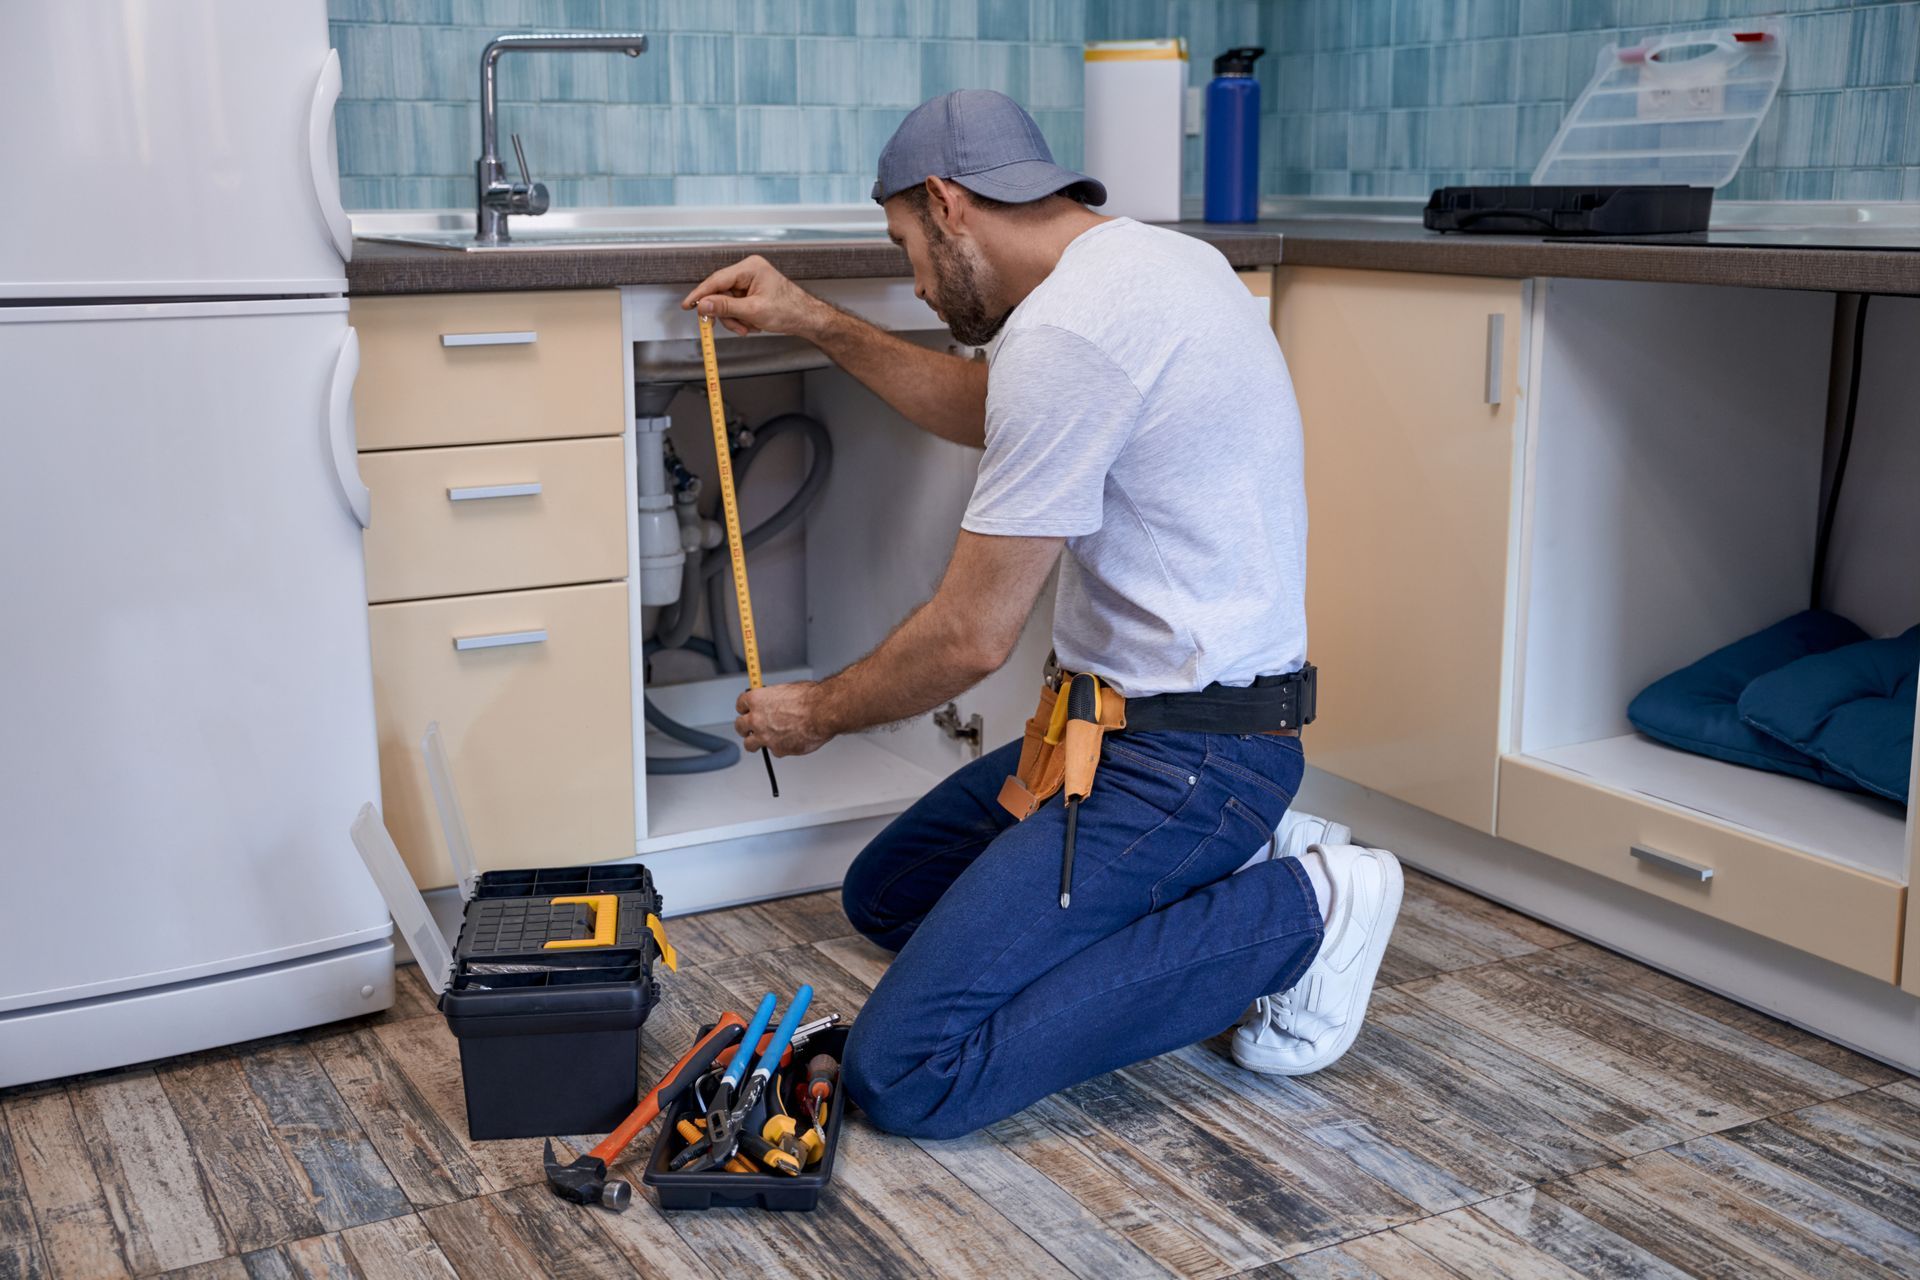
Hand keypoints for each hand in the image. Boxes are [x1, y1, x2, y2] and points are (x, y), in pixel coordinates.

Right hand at [681, 255, 828, 338]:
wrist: (806, 318)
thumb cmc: (789, 310)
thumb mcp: (753, 311)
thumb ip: (726, 307)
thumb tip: (704, 304)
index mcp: (750, 268)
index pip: (717, 280)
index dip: (701, 294)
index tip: (688, 305)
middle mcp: (748, 271)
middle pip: (720, 293)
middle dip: (725, 314)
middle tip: (730, 326)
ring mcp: (750, 282)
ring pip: (727, 303)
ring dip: (735, 319)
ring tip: (748, 328)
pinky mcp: (751, 293)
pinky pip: (736, 306)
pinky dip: (741, 319)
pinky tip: (753, 324)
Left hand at [736, 681, 830, 757]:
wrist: (822, 713)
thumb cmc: (810, 699)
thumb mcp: (787, 690)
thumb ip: (775, 699)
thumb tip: (775, 702)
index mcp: (757, 700)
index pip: (740, 705)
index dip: (745, 708)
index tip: (747, 710)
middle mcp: (757, 719)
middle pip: (740, 726)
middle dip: (744, 728)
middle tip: (749, 729)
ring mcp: (765, 736)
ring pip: (750, 744)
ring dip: (754, 743)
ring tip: (761, 742)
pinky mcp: (777, 750)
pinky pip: (774, 751)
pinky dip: (780, 748)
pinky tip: (788, 742)